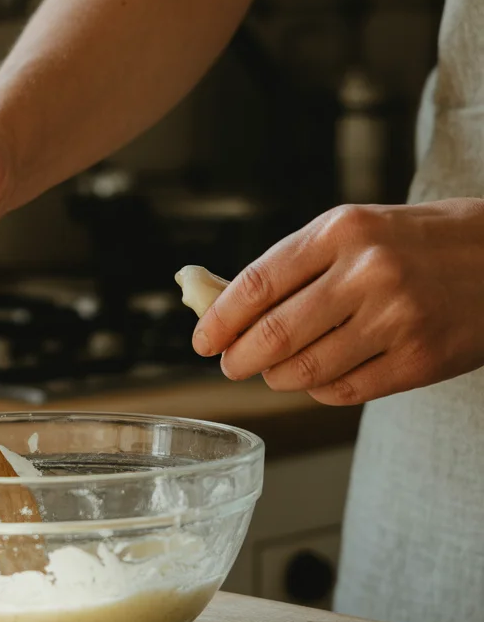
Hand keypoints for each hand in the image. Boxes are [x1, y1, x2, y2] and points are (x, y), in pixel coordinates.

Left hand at [191, 200, 483, 405]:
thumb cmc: (415, 243)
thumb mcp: (356, 230)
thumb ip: (295, 265)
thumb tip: (225, 307)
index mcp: (341, 231)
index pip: (257, 283)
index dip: (219, 319)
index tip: (202, 341)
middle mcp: (367, 272)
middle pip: (274, 335)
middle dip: (239, 359)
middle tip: (231, 366)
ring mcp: (396, 319)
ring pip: (305, 370)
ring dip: (278, 378)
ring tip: (276, 371)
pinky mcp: (420, 360)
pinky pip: (345, 391)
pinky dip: (320, 391)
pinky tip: (320, 378)